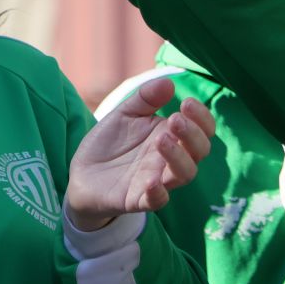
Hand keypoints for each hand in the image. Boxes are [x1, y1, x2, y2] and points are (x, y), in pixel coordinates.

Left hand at [65, 78, 215, 231]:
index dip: (202, 117)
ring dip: (179, 158)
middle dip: (193, 134)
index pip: (203, 129)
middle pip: (199, 151)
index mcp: (172, 136)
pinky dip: (158, 194)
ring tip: (161, 140)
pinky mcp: (137, 199)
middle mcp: (170, 159)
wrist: (81, 173)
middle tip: (175, 119)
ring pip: (184, 174)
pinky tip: (152, 181)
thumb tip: (169, 82)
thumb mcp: (124, 114)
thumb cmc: (110, 143)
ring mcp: (156, 180)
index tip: (187, 102)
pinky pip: (156, 201)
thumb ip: (145, 98)